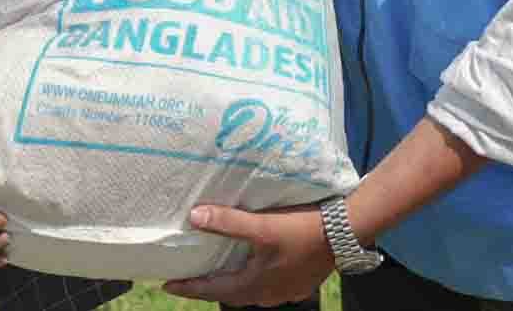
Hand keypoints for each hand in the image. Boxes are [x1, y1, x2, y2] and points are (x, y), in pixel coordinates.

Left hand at [161, 204, 334, 306]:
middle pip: (230, 293)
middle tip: (190, 276)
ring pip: (250, 291)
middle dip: (209, 286)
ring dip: (233, 281)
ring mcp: (285, 292)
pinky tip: (255, 265)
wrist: (345, 233)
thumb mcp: (263, 225)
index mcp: (255, 285)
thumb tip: (195, 216)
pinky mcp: (299, 284)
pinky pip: (268, 285)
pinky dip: (254, 277)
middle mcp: (267, 295)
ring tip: (220, 268)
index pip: (212, 289)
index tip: (167, 285)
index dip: (189, 287)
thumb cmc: (303, 230)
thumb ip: (229, 222)